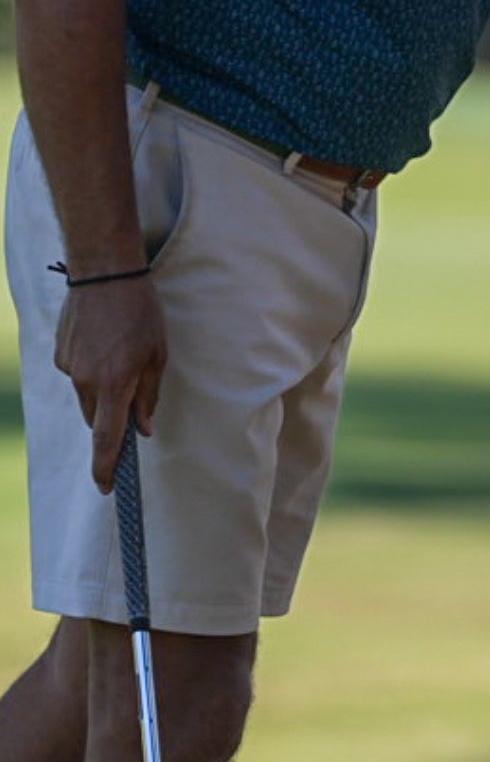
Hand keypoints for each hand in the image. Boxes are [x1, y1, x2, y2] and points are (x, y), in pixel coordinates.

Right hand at [54, 280, 166, 492]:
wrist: (104, 273)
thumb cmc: (140, 311)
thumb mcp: (157, 353)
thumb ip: (149, 395)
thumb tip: (143, 428)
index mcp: (114, 385)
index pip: (107, 439)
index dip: (106, 467)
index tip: (107, 488)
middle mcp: (86, 383)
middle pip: (97, 418)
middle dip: (113, 415)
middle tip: (132, 388)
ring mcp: (69, 369)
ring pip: (87, 396)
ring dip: (103, 389)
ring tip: (120, 353)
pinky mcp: (60, 354)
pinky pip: (78, 374)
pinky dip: (91, 367)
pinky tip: (103, 340)